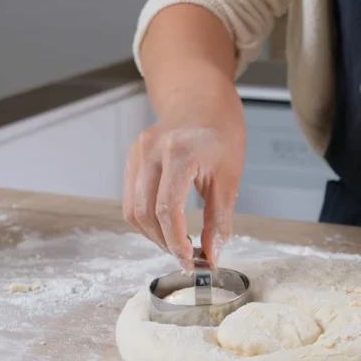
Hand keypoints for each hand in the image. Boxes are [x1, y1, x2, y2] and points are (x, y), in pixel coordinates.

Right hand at [122, 122, 243, 269]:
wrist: (202, 100)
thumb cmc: (220, 133)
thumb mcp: (230, 177)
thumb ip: (219, 219)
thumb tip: (212, 254)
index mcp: (179, 153)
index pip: (167, 209)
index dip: (176, 241)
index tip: (190, 260)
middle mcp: (151, 150)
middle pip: (144, 212)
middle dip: (164, 242)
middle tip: (185, 257)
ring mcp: (137, 153)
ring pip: (132, 209)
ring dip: (152, 234)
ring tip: (176, 244)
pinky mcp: (131, 158)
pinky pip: (130, 198)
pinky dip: (145, 219)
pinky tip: (165, 226)